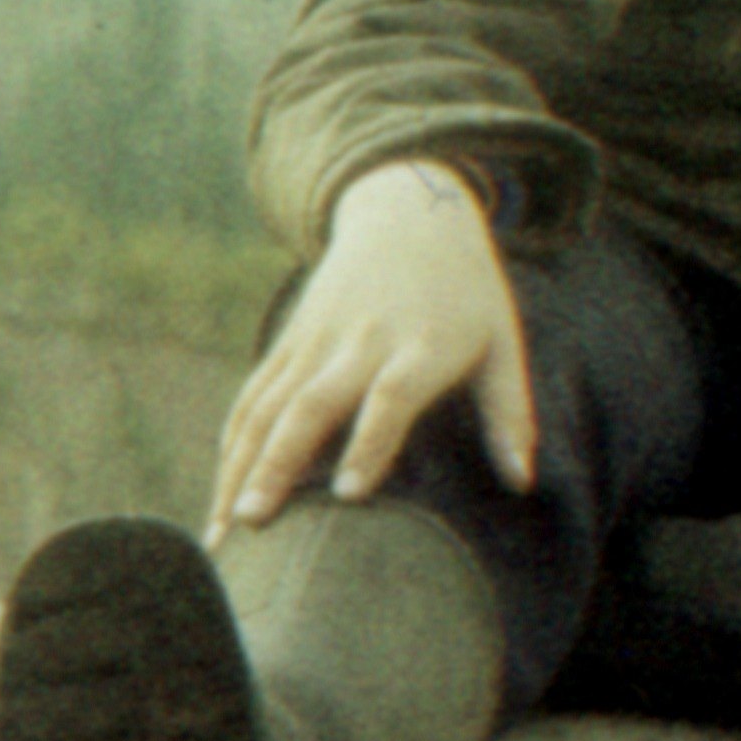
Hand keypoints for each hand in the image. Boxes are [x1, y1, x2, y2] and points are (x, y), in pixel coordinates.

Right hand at [217, 158, 535, 533]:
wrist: (406, 212)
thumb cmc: (466, 290)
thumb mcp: (502, 340)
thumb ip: (511, 412)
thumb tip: (520, 481)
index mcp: (419, 345)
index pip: (390, 396)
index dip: (369, 443)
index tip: (348, 494)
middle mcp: (358, 342)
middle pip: (310, 405)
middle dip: (277, 464)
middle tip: (250, 520)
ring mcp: (315, 340)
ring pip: (267, 406)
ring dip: (239, 466)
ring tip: (222, 528)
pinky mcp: (289, 341)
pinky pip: (253, 395)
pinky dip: (232, 442)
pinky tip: (220, 489)